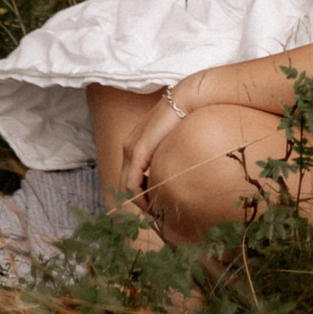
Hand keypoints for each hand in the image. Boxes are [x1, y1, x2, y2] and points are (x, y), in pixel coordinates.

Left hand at [127, 79, 204, 204]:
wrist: (186, 99)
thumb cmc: (184, 119)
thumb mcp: (172, 143)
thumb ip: (167, 157)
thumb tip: (174, 176)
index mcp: (136, 145)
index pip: (131, 178)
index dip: (142, 195)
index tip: (157, 205)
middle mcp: (128, 147)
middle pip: (126, 185)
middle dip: (139, 202)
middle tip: (157, 214)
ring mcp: (131, 149)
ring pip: (127, 187)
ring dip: (140, 202)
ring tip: (157, 212)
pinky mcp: (137, 152)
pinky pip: (131, 184)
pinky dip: (140, 197)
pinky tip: (154, 203)